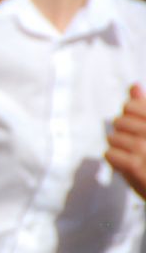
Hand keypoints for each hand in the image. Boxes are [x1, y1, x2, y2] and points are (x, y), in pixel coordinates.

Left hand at [107, 84, 145, 198]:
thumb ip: (143, 107)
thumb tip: (133, 86)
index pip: (129, 106)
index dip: (129, 116)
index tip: (139, 128)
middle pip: (118, 122)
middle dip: (123, 134)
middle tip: (138, 146)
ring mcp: (145, 149)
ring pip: (112, 139)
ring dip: (120, 149)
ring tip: (136, 157)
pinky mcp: (136, 167)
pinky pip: (110, 154)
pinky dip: (116, 161)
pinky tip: (128, 165)